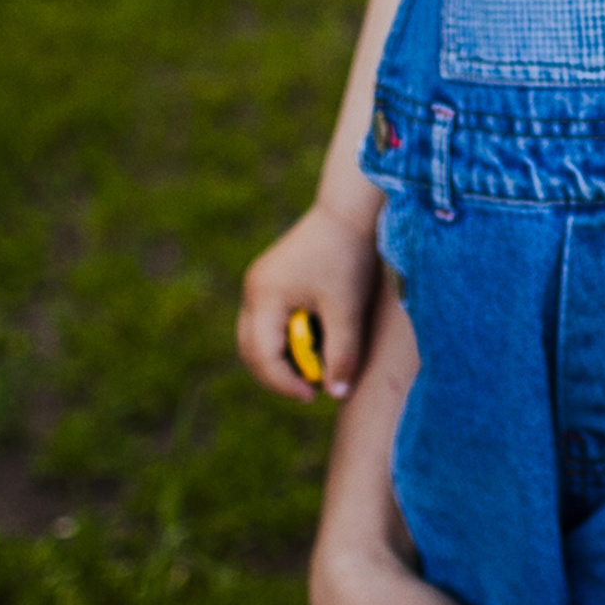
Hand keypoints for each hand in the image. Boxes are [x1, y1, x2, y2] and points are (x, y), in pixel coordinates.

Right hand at [239, 200, 380, 402]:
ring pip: (258, 336)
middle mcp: (254, 290)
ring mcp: (260, 281)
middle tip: (311, 387)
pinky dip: (287, 336)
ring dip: (283, 355)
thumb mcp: (348, 308)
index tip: (314, 396)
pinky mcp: (273, 277)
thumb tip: (338, 393)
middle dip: (279, 374)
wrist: (352, 209)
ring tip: (317, 363)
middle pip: (252, 350)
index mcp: (264, 297)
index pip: (262, 357)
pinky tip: (317, 337)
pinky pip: (269, 319)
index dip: (285, 383)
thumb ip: (342, 353)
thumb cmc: (350, 255)